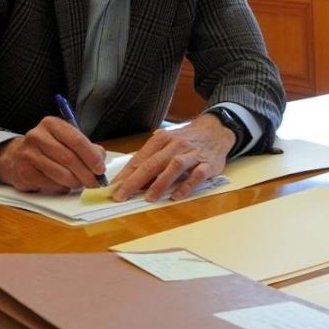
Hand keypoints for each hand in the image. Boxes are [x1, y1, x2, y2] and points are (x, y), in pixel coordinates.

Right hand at [0, 116, 105, 193]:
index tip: (100, 169)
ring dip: (75, 182)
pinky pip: (50, 184)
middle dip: (86, 174)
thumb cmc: (49, 148)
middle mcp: (37, 136)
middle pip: (69, 158)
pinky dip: (61, 188)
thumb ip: (87, 148)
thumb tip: (100, 161)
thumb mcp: (67, 141)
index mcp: (52, 124)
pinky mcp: (24, 172)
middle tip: (94, 182)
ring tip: (79, 183)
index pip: (77, 140)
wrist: (16, 157)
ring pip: (60, 173)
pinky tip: (63, 185)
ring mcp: (28, 154)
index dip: (91, 157)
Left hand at [110, 113, 235, 202]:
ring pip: (174, 167)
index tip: (113, 188)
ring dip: (160, 183)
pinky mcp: (208, 164)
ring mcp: (192, 154)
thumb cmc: (186, 140)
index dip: (125, 174)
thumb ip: (151, 159)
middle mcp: (176, 145)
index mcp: (162, 139)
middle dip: (135, 181)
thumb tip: (132, 180)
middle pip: (153, 163)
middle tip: (122, 195)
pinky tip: (176, 196)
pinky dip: (186, 186)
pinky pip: (196, 175)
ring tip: (148, 197)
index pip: (140, 158)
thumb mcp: (167, 143)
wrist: (216, 130)